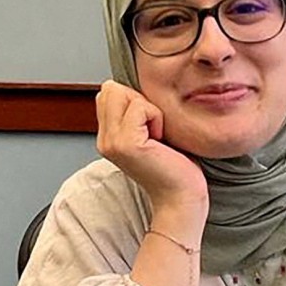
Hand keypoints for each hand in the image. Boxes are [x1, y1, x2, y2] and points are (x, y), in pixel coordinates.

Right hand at [95, 80, 207, 216]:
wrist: (181, 197)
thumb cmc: (175, 167)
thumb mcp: (149, 133)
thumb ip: (135, 113)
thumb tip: (129, 88)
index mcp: (108, 138)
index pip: (108, 93)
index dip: (133, 101)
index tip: (149, 129)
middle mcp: (104, 140)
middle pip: (111, 89)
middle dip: (139, 102)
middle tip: (153, 132)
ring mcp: (112, 142)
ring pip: (122, 93)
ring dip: (149, 110)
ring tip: (157, 137)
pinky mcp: (126, 143)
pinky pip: (140, 106)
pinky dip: (157, 117)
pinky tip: (160, 141)